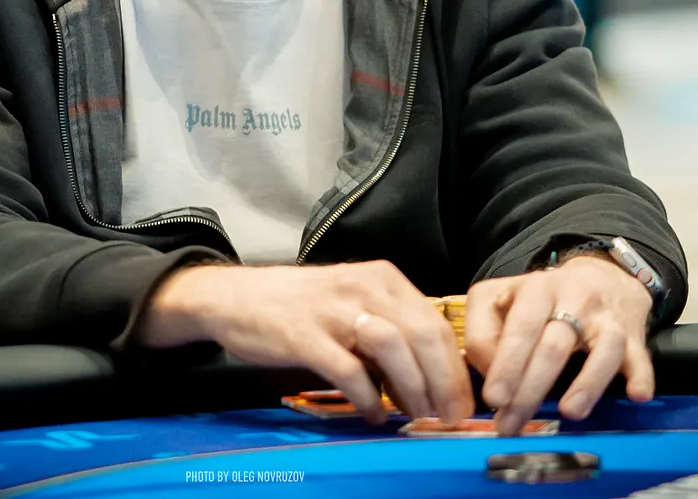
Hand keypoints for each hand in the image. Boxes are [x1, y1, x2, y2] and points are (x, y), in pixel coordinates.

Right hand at [136, 261, 473, 425]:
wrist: (235, 297)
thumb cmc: (301, 305)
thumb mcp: (353, 303)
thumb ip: (390, 331)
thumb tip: (429, 381)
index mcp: (383, 278)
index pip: (436, 324)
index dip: (455, 370)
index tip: (463, 405)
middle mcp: (364, 287)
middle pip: (423, 335)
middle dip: (444, 383)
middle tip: (448, 418)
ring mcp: (333, 310)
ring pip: (393, 348)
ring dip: (412, 389)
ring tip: (416, 416)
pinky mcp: (304, 335)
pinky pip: (349, 370)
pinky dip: (367, 398)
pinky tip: (372, 415)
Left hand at [465, 255, 652, 435]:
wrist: (603, 274)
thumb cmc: (545, 297)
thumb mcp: (504, 297)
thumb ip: (485, 330)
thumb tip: (488, 373)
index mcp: (537, 289)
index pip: (520, 326)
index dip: (506, 363)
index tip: (494, 397)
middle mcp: (574, 299)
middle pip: (555, 345)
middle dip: (531, 388)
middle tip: (513, 422)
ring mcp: (607, 318)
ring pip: (602, 348)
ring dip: (587, 383)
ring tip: (570, 412)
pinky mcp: (633, 335)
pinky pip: (640, 356)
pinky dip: (641, 376)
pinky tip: (636, 394)